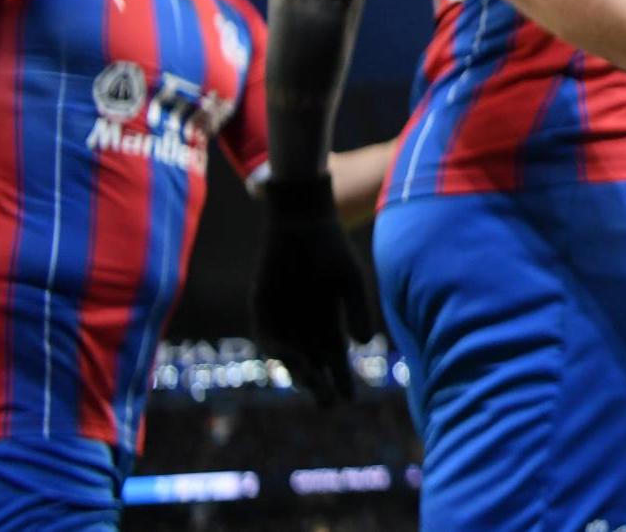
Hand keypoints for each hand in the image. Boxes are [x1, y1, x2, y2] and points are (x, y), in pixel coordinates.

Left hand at [254, 177, 375, 404]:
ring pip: (290, 358)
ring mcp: (282, 321)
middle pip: (313, 366)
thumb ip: (357, 310)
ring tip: (313, 382)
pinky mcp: (261, 311)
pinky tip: (293, 359)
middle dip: (320, 386)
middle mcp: (304, 328)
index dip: (343, 381)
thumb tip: (364, 343)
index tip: (350, 401)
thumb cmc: (331, 249)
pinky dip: (280, 351)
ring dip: (300, 372)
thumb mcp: (351, 281)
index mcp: (328, 324)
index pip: (335, 361)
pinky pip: (268, 339)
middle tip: (328, 403)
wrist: (300, 223)